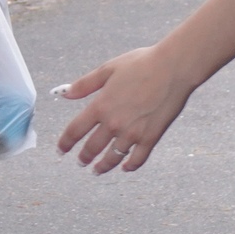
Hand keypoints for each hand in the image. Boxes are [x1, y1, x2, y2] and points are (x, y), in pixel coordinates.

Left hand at [52, 46, 193, 173]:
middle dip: (83, 158)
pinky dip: (129, 166)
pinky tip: (125, 167)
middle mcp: (113, 123)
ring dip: (102, 166)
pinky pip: (137, 159)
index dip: (65, 143)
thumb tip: (65, 94)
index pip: (75, 131)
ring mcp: (132, 133)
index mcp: (100, 106)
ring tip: (97, 170)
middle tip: (81, 162)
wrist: (173, 68)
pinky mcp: (150, 137)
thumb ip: (85, 84)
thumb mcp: (108, 69)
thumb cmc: (142, 63)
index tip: (61, 150)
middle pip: (92, 148)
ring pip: (112, 158)